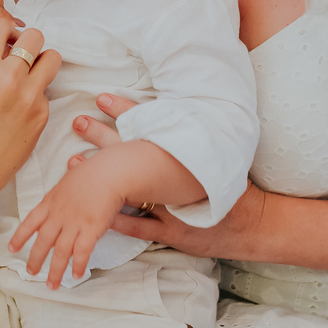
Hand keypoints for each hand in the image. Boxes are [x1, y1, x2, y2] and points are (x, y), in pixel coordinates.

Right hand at [0, 18, 59, 207]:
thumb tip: (8, 45)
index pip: (1, 24)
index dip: (4, 28)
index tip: (5, 37)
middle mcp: (8, 77)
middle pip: (35, 36)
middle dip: (29, 42)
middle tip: (22, 54)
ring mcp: (29, 96)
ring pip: (52, 57)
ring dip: (43, 61)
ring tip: (31, 74)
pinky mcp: (42, 113)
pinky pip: (47, 91)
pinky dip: (37, 95)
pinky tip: (22, 110)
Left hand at [9, 150, 126, 287]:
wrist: (110, 172)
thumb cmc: (95, 169)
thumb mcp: (75, 171)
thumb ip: (71, 173)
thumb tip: (72, 162)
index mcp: (51, 201)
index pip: (30, 221)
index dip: (20, 236)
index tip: (11, 248)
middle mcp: (58, 214)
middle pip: (43, 241)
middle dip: (35, 259)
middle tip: (30, 273)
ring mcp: (74, 223)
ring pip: (60, 252)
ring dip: (54, 271)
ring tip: (51, 285)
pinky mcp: (90, 230)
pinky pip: (81, 253)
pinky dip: (78, 266)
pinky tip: (76, 276)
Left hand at [69, 93, 248, 257]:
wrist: (255, 223)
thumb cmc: (237, 190)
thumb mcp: (218, 158)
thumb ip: (195, 139)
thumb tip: (179, 113)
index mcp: (183, 157)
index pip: (150, 126)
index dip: (125, 110)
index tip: (102, 97)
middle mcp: (174, 178)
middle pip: (131, 152)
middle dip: (103, 136)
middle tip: (79, 121)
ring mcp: (171, 205)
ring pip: (128, 189)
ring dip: (100, 178)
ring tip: (73, 163)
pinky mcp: (173, 231)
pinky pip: (140, 226)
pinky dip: (120, 220)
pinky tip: (98, 215)